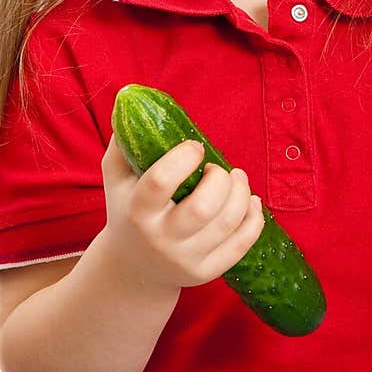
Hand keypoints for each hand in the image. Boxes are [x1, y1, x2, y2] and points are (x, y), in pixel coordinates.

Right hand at [101, 135, 264, 291]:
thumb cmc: (128, 209)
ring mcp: (185, 259)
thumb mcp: (116, 177)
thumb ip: (125, 140)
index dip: (184, 158)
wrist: (132, 268)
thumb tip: (131, 99)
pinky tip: (251, 202)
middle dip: (221, 179)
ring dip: (242, 193)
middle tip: (218, 170)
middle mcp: (161, 239)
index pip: (161, 181)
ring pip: (227, 224)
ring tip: (237, 179)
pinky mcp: (206, 273)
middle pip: (204, 208)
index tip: (195, 148)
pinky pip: (241, 245)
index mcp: (136, 211)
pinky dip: (254, 218)